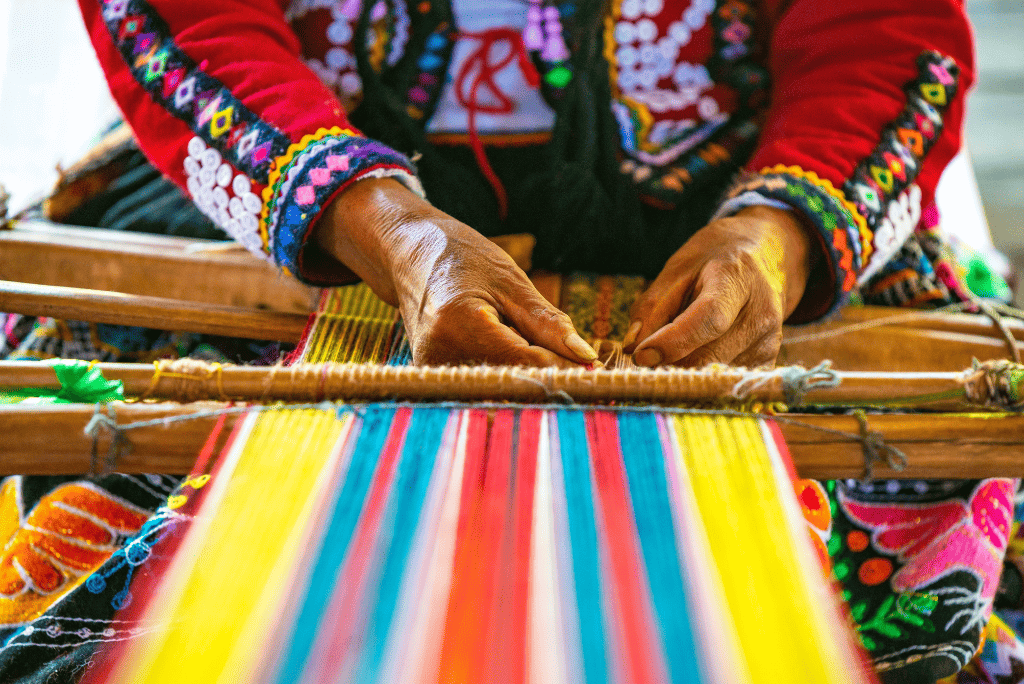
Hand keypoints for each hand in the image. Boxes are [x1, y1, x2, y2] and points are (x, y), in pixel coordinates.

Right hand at [312, 178, 597, 366]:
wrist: (408, 253)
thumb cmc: (462, 258)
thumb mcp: (512, 280)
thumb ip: (548, 323)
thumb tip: (586, 357)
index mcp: (460, 323)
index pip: (527, 363)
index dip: (565, 370)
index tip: (597, 372)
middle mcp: (439, 354)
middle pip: (513, 381)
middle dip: (551, 377)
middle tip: (585, 370)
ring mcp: (432, 369)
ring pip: (500, 385)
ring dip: (529, 375)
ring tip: (543, 353)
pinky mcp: (433, 376)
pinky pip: (483, 381)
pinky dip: (506, 371)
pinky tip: (513, 354)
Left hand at [623, 205, 812, 367]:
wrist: (764, 257)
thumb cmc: (713, 262)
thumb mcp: (677, 269)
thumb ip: (652, 307)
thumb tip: (632, 348)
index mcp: (737, 280)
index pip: (709, 319)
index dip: (672, 342)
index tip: (640, 357)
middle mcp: (761, 315)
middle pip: (709, 356)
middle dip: (670, 365)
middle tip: (643, 361)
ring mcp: (768, 342)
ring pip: (713, 375)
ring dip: (684, 371)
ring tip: (673, 350)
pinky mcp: (767, 362)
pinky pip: (724, 382)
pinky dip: (701, 377)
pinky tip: (693, 357)